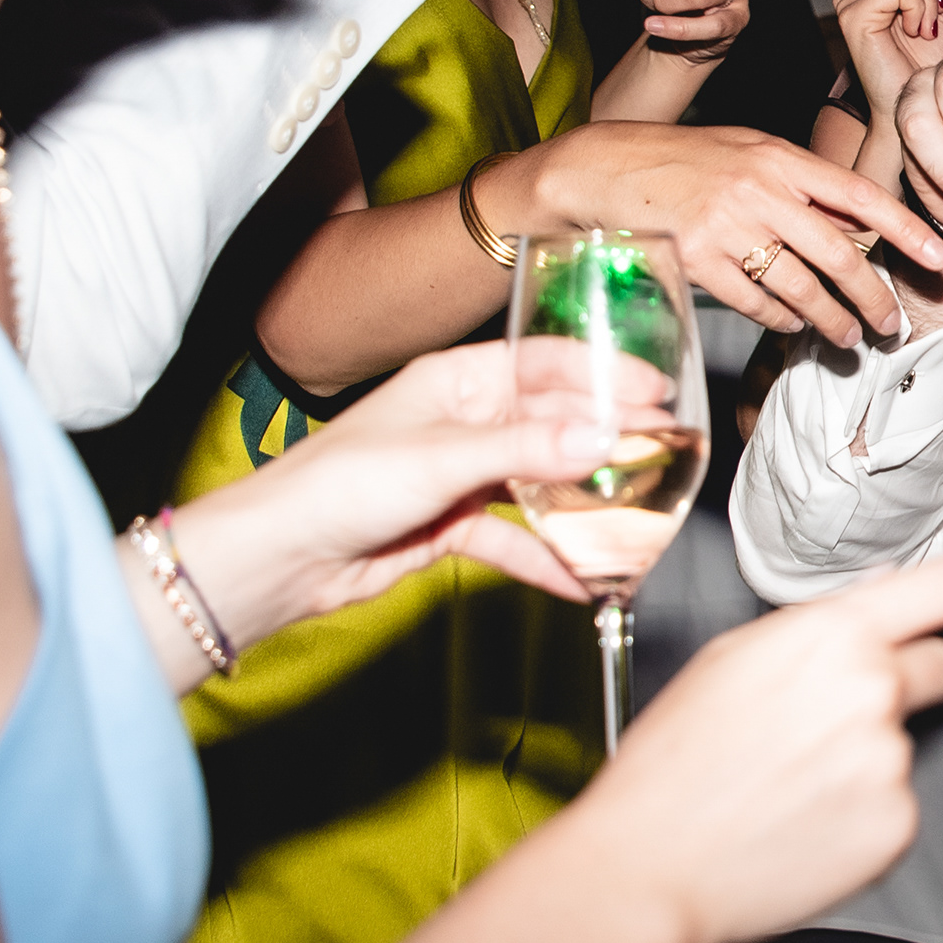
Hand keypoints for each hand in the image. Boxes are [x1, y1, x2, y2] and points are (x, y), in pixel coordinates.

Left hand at [168, 341, 624, 648]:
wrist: (280, 558)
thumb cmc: (336, 486)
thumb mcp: (440, 458)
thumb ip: (524, 450)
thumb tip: (600, 437)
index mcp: (455, 381)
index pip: (546, 364)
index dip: (603, 375)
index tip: (656, 392)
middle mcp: (463, 422)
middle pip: (551, 425)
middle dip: (606, 443)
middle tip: (662, 458)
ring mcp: (459, 476)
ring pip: (539, 484)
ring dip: (583, 503)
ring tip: (635, 519)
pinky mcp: (451, 526)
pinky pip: (515, 539)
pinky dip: (548, 558)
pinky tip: (582, 577)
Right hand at [538, 122, 942, 344]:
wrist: (604, 169)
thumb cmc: (682, 161)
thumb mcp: (746, 151)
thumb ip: (798, 183)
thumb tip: (853, 226)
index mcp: (779, 158)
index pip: (859, 194)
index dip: (905, 229)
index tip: (937, 258)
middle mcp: (760, 192)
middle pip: (839, 256)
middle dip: (874, 298)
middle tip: (892, 324)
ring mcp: (728, 229)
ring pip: (802, 289)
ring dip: (832, 321)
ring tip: (848, 336)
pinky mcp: (698, 263)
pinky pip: (756, 304)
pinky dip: (781, 320)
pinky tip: (792, 325)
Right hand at [592, 544, 942, 942]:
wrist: (651, 863)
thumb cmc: (674, 763)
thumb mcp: (734, 660)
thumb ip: (816, 629)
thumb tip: (874, 604)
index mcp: (830, 636)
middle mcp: (873, 691)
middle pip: (940, 665)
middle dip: (921, 677)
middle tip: (845, 718)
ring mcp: (891, 762)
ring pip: (904, 744)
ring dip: (868, 757)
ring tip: (789, 784)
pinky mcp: (896, 826)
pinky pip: (895, 806)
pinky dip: (862, 813)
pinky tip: (803, 822)